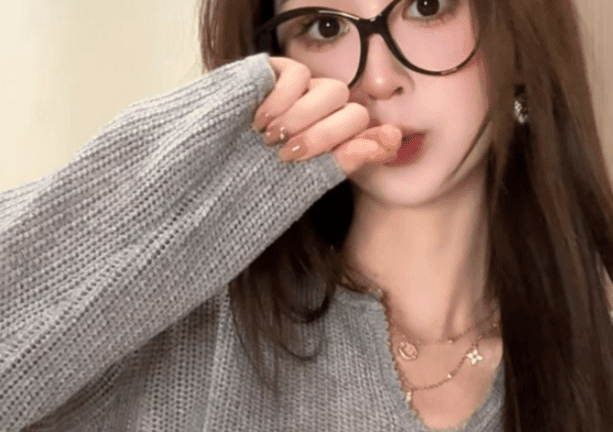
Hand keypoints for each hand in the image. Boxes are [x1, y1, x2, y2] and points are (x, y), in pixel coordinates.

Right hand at [252, 56, 402, 176]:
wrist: (220, 170)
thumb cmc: (264, 178)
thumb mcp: (308, 179)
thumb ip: (351, 158)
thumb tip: (392, 141)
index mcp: (339, 140)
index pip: (365, 131)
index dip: (349, 144)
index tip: (320, 160)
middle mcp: (328, 114)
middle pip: (351, 110)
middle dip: (322, 136)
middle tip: (287, 155)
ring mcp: (307, 91)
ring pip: (330, 90)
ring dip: (301, 119)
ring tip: (269, 139)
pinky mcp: (282, 71)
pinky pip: (299, 75)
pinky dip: (281, 100)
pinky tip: (260, 120)